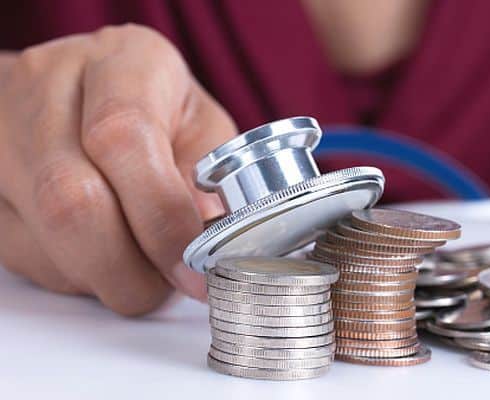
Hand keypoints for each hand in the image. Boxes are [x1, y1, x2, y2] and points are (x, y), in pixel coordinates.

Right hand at [0, 24, 236, 315]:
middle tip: (169, 285)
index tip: (194, 267)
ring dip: (105, 275)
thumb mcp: (202, 127)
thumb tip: (207, 245)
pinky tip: (102, 251)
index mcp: (124, 60)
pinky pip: (24, 253)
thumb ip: (210, 179)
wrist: (85, 89)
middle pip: (73, 200)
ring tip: (142, 264)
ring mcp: (4, 132)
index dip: (162, 218)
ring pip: (46, 236)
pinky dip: (75, 271)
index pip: (123, 138)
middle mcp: (50, 84)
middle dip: (130, 268)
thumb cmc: (160, 109)